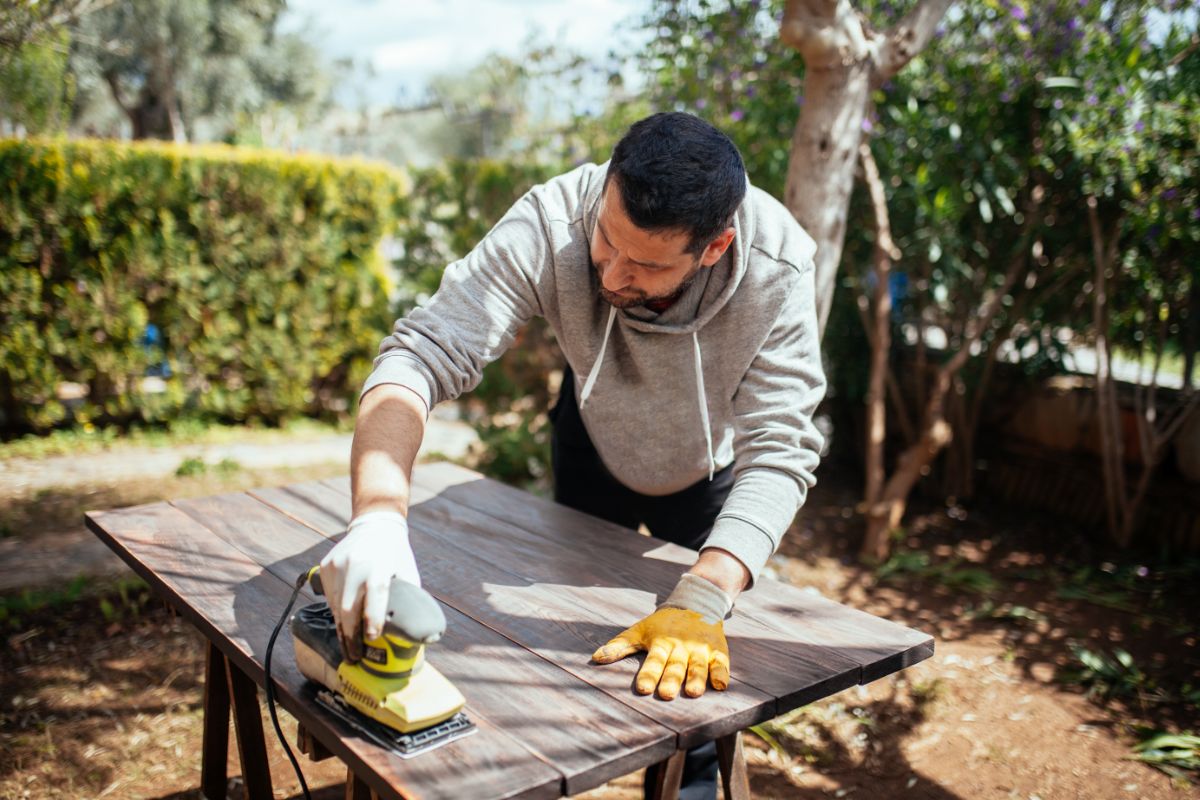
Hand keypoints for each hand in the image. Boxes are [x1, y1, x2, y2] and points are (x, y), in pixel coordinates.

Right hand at [319, 511, 418, 660]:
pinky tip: (344, 620)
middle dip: (351, 636)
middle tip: (354, 656)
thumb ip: (408, 597)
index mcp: (379, 565)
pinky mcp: (326, 566)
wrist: (374, 525)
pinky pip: (328, 596)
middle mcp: (355, 564)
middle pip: (348, 608)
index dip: (373, 617)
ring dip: (342, 628)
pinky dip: (336, 611)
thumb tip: (413, 629)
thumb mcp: (408, 571)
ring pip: (335, 606)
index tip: (373, 638)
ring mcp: (337, 565)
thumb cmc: (395, 554)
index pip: (375, 594)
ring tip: (349, 644)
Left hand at [592, 607, 729, 699]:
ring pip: (698, 666)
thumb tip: (594, 658)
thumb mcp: (639, 631)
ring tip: (693, 692)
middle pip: (675, 666)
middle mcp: (681, 646)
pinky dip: (721, 673)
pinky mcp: (717, 650)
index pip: (653, 660)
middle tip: (665, 694)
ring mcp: (700, 649)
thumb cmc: (662, 624)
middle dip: (670, 679)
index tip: (642, 688)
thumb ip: (620, 646)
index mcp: (661, 642)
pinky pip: (721, 663)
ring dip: (696, 678)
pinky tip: (720, 685)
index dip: (648, 674)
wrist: (696, 604)